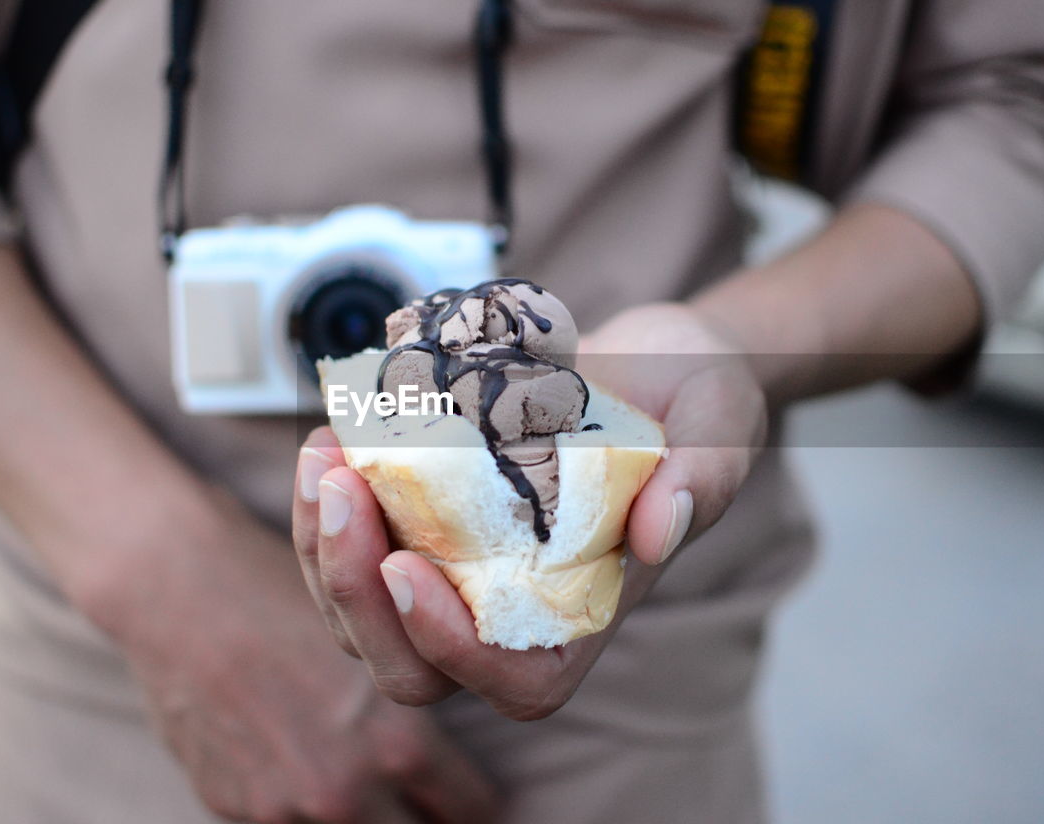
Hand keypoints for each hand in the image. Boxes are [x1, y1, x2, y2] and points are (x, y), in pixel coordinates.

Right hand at [80, 490, 499, 823]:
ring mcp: (285, 807)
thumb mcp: (375, 641)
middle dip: (422, 812)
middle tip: (422, 793)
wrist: (179, 586)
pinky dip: (301, 804)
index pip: (471, 807)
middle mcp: (347, 788)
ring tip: (363, 780)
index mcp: (398, 742)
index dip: (470, 793)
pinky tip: (297, 758)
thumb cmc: (286, 593)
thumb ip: (410, 704)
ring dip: (366, 811)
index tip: (463, 786)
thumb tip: (440, 756)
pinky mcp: (233, 807)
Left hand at [292, 302, 766, 720]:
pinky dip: (328, 506)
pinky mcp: (429, 529)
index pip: (513, 679)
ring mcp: (464, 573)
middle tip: (342, 486)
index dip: (451, 647)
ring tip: (324, 452)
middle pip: (411, 666)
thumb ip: (701, 480)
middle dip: (354, 592)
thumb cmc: (695, 400)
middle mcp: (515, 609)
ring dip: (324, 544)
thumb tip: (659, 529)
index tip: (405, 568)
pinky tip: (331, 437)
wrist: (656, 364)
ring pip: (364, 615)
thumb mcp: (720, 426)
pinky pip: (356, 551)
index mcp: (587, 611)